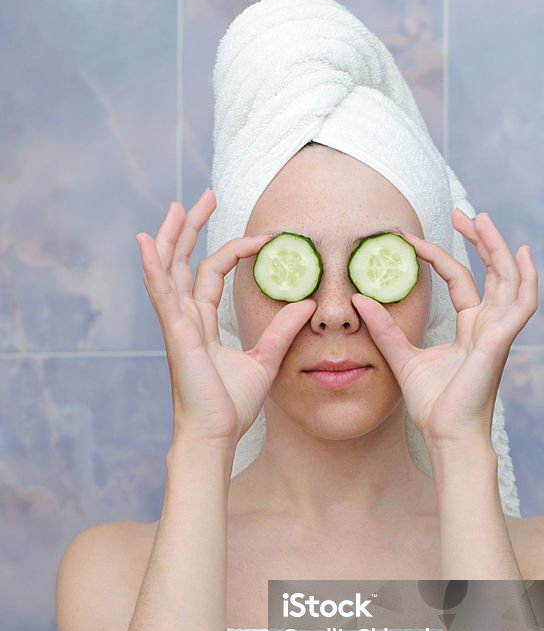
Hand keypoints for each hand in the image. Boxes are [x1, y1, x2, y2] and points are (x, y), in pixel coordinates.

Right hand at [136, 189, 316, 450]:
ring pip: (169, 270)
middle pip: (184, 262)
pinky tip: (148, 241)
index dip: (233, 251)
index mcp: (202, 324)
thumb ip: (282, 330)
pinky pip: (161, 293)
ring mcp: (177, 324)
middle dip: (192, 229)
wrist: (215, 434)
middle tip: (204, 197)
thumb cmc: (231, 406)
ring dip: (173, 236)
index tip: (261, 239)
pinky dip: (153, 265)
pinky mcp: (175, 334)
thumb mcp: (265, 360)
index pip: (211, 275)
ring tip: (179, 205)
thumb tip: (308, 305)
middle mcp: (185, 319)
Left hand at [350, 210, 537, 447]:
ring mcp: (498, 333)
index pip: (460, 281)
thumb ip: (385, 329)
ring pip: (510, 280)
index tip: (412, 241)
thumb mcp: (402, 358)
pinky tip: (523, 254)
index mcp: (470, 328)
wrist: (447, 435)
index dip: (440, 257)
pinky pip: (522, 305)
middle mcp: (488, 326)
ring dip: (498, 248)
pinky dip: (528, 278)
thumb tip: (360, 300)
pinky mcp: (500, 342)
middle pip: (492, 272)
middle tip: (463, 213)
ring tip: (483, 220)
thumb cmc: (433, 405)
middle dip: (480, 241)